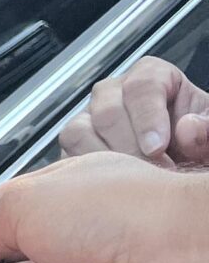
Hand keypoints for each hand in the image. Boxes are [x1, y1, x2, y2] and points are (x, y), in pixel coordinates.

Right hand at [59, 56, 208, 166]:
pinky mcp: (74, 145)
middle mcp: (116, 92)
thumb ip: (208, 128)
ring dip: (106, 159)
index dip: (148, 117)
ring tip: (133, 179)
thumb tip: (188, 128)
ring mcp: (90, 117)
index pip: (141, 86)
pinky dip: (87, 171)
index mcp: (152, 77)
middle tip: (151, 171)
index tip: (157, 147)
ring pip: (79, 131)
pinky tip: (113, 185)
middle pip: (107, 110)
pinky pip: (68, 154)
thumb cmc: (194, 143)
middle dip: (129, 146)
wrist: (180, 165)